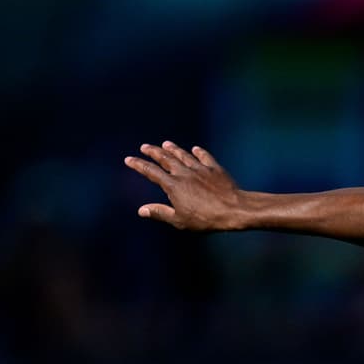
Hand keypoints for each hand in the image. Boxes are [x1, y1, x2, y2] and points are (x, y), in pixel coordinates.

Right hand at [124, 141, 244, 230]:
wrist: (234, 209)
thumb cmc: (206, 219)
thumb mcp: (179, 220)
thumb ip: (160, 213)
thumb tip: (141, 210)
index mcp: (173, 185)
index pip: (151, 172)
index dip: (139, 165)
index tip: (129, 159)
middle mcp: (185, 173)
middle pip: (166, 158)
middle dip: (154, 152)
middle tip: (145, 146)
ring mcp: (200, 169)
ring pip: (183, 155)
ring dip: (173, 149)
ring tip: (166, 144)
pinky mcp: (215, 169)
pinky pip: (204, 157)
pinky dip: (199, 152)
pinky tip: (195, 149)